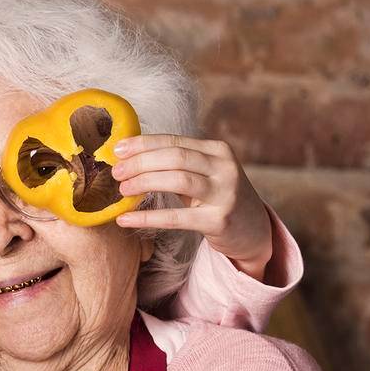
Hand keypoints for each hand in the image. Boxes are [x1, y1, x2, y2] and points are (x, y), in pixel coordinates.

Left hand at [110, 135, 274, 280]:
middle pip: (175, 157)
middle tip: (116, 172)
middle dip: (140, 162)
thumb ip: (177, 164)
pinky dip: (147, 217)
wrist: (253, 229)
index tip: (118, 149)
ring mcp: (224, 193)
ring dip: (145, 182)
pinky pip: (176, 218)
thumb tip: (130, 158)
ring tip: (123, 190)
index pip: (175, 141)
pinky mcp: (219, 220)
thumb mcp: (205, 174)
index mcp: (218, 150)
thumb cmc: (218, 199)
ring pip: (178, 180)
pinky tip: (125, 219)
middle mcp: (224, 167)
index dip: (143, 144)